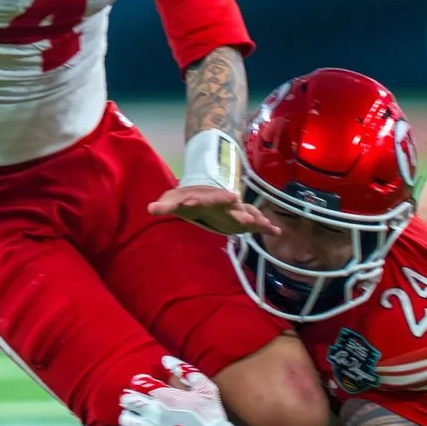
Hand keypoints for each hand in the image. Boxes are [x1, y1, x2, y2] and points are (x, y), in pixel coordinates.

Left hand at [118, 358, 265, 425]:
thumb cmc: (210, 414)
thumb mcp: (204, 387)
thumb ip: (185, 371)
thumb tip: (165, 360)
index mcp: (165, 397)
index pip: (138, 384)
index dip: (139, 382)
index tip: (145, 384)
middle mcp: (153, 414)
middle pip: (126, 400)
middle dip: (130, 396)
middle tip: (138, 397)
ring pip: (125, 420)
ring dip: (129, 414)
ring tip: (137, 414)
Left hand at [147, 183, 271, 235]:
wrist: (201, 195)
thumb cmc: (185, 199)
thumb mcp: (173, 201)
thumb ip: (164, 206)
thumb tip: (150, 209)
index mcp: (206, 198)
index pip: (209, 197)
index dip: (216, 198)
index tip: (227, 197)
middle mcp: (222, 202)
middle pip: (229, 204)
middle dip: (234, 206)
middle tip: (240, 204)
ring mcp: (233, 209)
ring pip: (245, 212)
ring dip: (253, 217)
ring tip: (262, 223)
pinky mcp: (240, 217)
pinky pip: (254, 222)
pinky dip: (265, 226)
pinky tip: (276, 230)